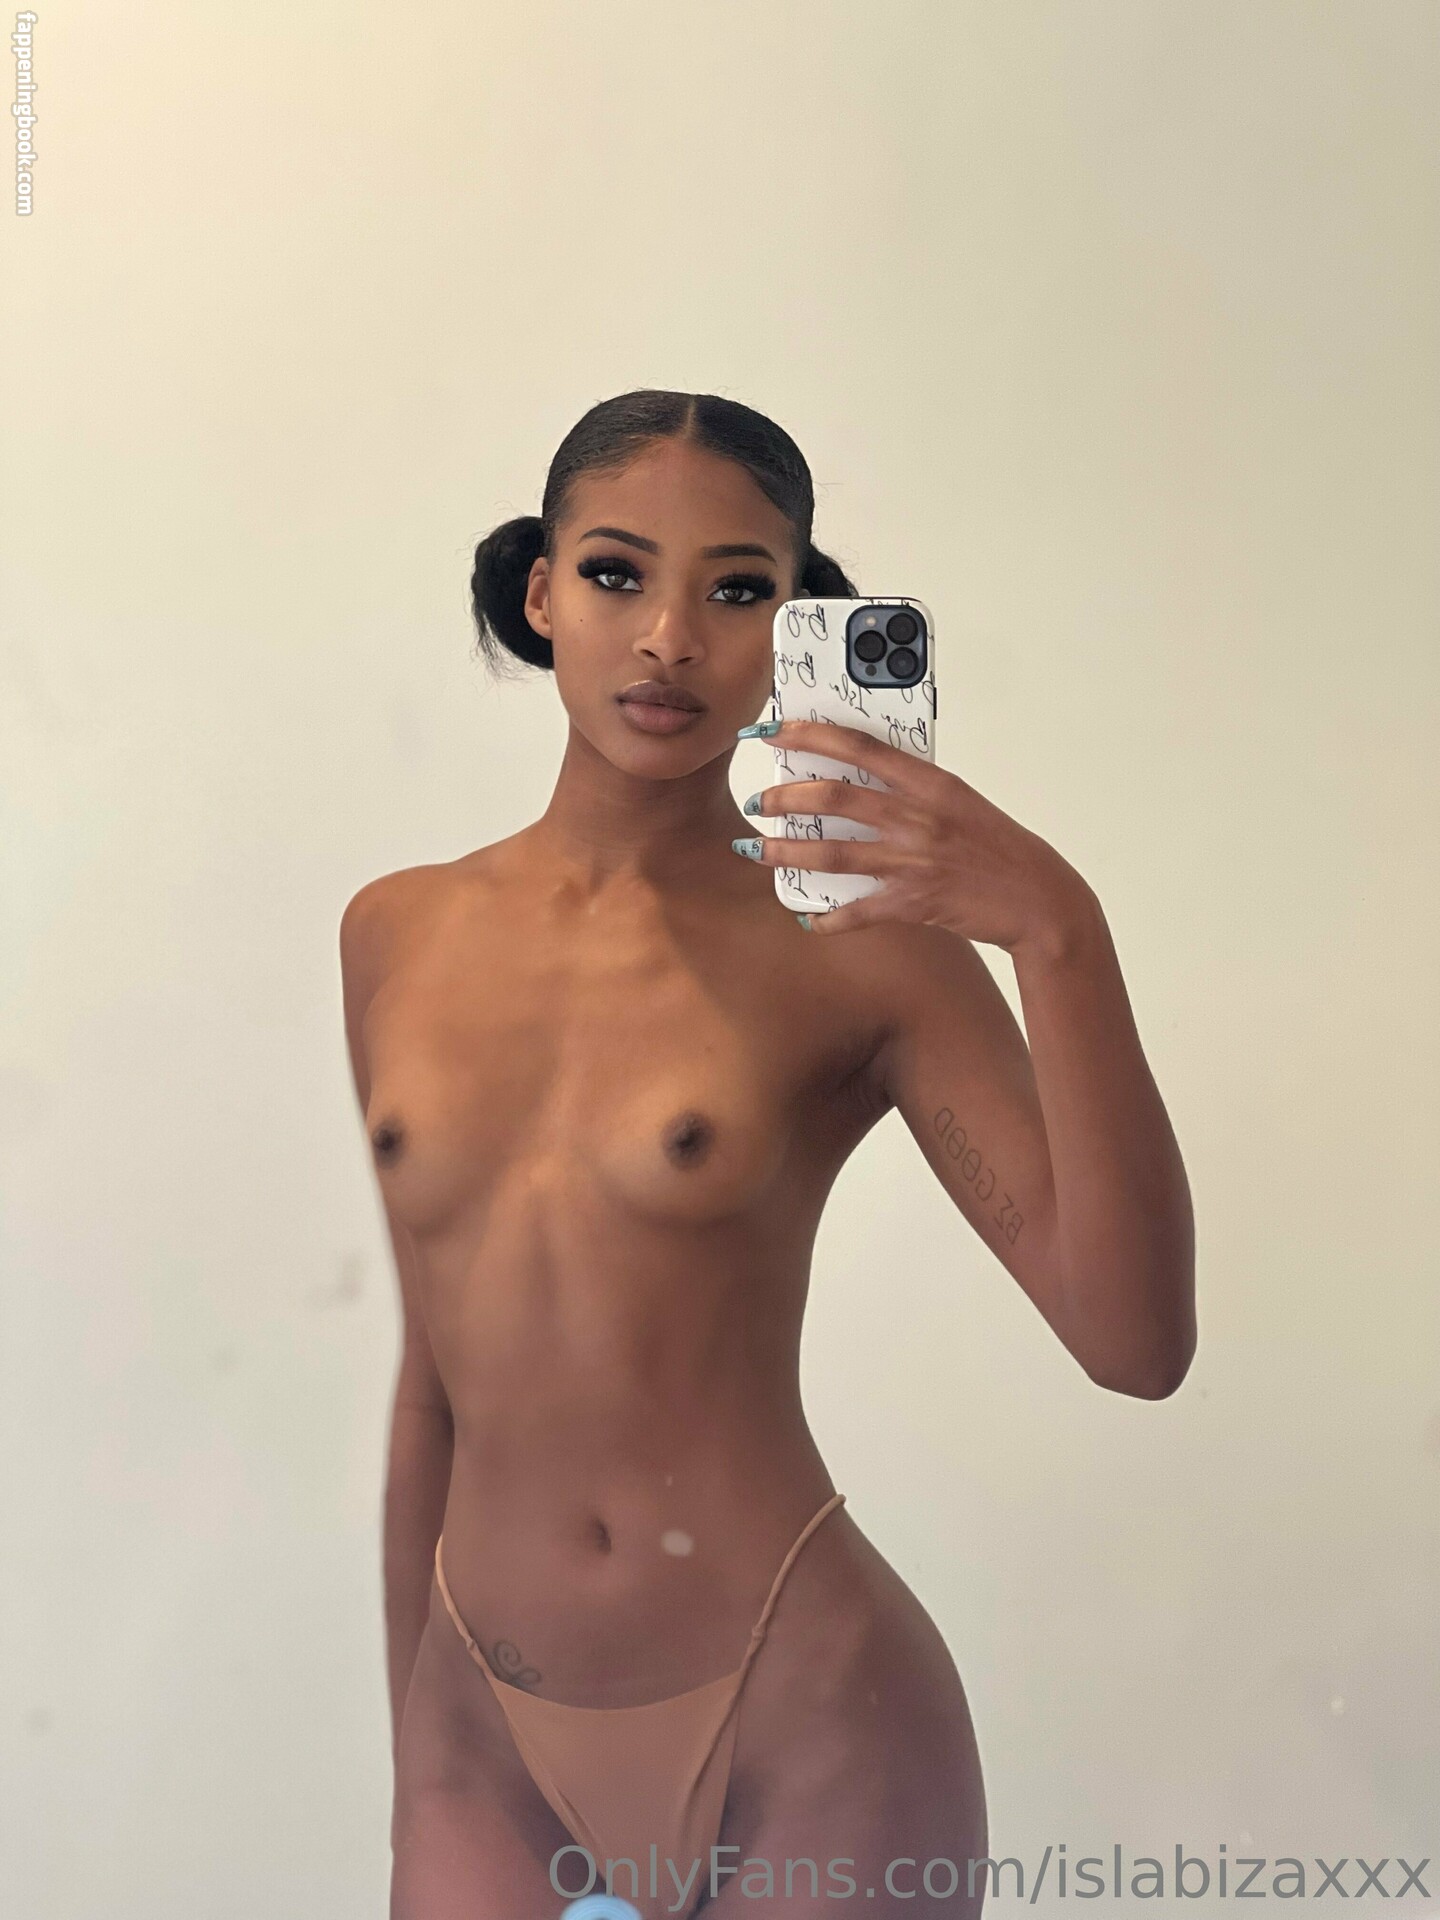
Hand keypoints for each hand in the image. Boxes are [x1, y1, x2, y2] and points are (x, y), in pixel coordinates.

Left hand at [734, 717, 1088, 948]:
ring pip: (831, 854)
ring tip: (757, 850)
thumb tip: (857, 780)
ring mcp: (915, 861)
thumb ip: (912, 788)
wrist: (1039, 900)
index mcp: (931, 781)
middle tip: (761, 801)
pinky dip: (826, 918)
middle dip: (784, 798)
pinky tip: (808, 918)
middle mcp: (919, 816)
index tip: (772, 731)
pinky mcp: (915, 903)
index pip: (858, 746)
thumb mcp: (959, 801)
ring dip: (786, 853)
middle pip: (833, 798)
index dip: (807, 735)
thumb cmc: (998, 847)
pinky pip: (856, 911)